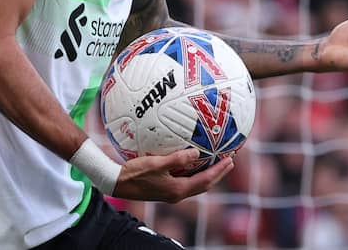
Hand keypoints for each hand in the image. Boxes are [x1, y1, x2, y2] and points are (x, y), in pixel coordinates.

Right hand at [111, 148, 233, 202]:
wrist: (116, 183)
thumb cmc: (134, 173)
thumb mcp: (156, 163)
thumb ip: (177, 159)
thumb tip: (196, 153)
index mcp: (178, 189)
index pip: (206, 180)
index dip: (219, 171)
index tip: (230, 159)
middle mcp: (177, 194)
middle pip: (204, 185)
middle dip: (218, 174)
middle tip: (228, 161)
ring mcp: (170, 193)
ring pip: (196, 185)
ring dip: (208, 174)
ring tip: (215, 162)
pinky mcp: (164, 189)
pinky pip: (186, 182)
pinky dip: (195, 174)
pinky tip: (192, 164)